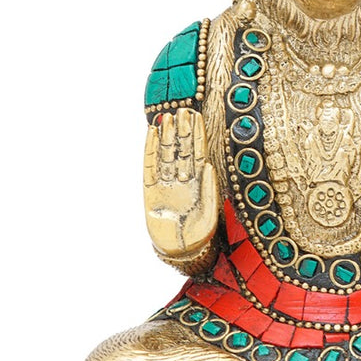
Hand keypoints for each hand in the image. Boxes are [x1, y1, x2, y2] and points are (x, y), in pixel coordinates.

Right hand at [143, 108, 218, 256]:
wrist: (180, 251)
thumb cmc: (199, 234)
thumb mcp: (210, 212)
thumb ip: (210, 189)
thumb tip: (209, 166)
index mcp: (199, 181)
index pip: (198, 152)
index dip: (197, 134)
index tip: (197, 116)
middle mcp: (182, 178)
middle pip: (182, 148)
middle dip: (183, 130)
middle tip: (183, 109)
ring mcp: (166, 182)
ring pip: (166, 153)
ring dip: (167, 135)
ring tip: (167, 116)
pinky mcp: (151, 189)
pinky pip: (150, 165)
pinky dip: (150, 149)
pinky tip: (151, 133)